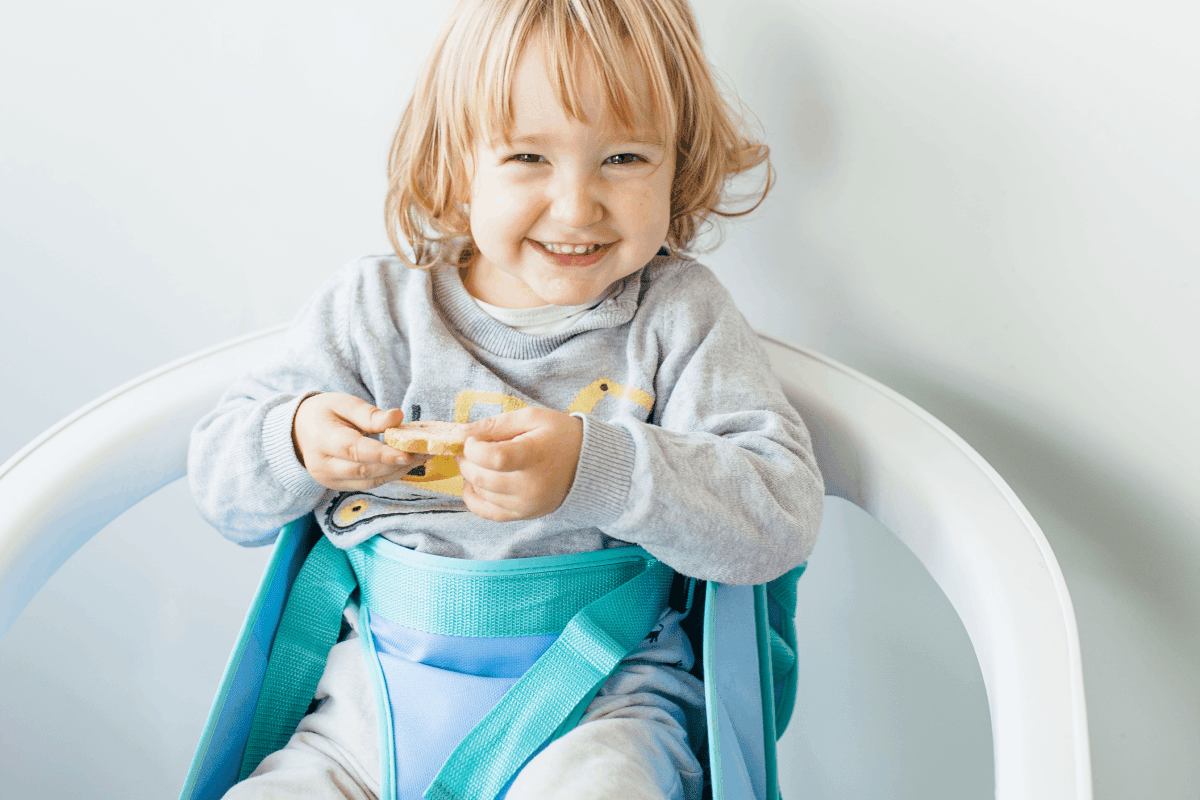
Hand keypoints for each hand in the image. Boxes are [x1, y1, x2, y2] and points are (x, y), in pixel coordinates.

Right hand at [292, 393, 427, 489]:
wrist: (297, 432)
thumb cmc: (323, 413)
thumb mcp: (343, 403)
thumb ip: (369, 414)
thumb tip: (397, 417)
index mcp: (322, 439)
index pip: (354, 450)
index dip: (383, 454)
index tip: (408, 452)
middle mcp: (323, 465)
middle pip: (364, 470)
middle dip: (397, 463)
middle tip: (424, 452)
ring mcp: (329, 480)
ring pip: (369, 481)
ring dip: (397, 471)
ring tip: (420, 457)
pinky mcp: (337, 487)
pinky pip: (368, 484)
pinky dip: (388, 475)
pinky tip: (405, 464)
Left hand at [455, 407, 583, 521]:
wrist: (588, 464)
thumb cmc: (561, 435)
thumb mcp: (532, 417)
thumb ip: (496, 424)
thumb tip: (461, 432)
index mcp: (534, 456)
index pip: (492, 458)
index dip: (473, 447)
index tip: (473, 439)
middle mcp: (530, 486)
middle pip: (481, 477)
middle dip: (467, 461)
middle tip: (469, 448)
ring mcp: (527, 504)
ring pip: (481, 494)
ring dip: (470, 476)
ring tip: (478, 462)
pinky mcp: (524, 515)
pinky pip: (487, 513)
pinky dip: (474, 498)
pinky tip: (475, 483)